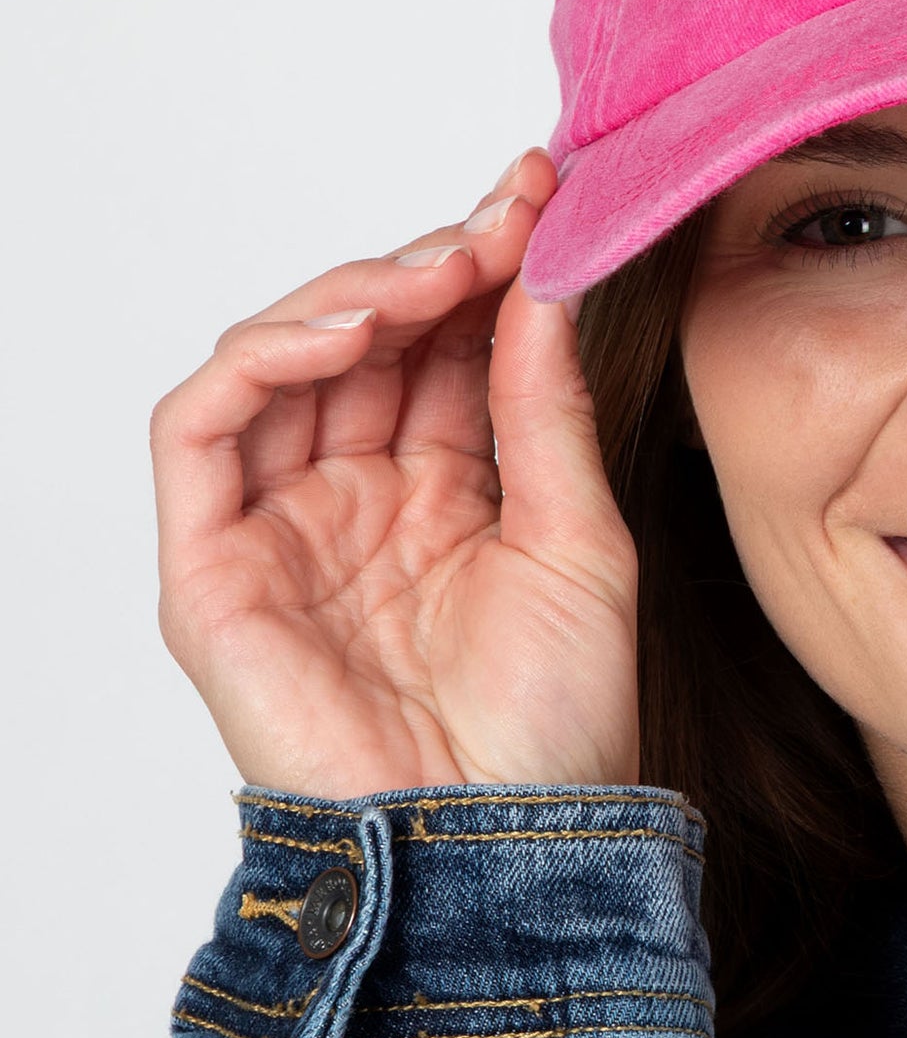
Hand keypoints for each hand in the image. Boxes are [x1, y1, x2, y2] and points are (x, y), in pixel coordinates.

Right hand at [150, 150, 639, 797]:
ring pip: (277, 362)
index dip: (484, 267)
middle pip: (362, 341)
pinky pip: (199, 431)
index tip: (542, 195)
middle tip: (500, 221)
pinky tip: (347, 329)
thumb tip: (540, 278)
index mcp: (445, 493)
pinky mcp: (213, 571)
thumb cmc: (557, 718)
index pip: (442, 348)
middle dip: (428, 265)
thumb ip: (542, 406)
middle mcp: (357, 501)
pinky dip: (261, 358)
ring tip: (435, 275)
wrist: (507, 842)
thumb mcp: (576, 532)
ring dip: (352, 295)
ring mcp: (281, 531)